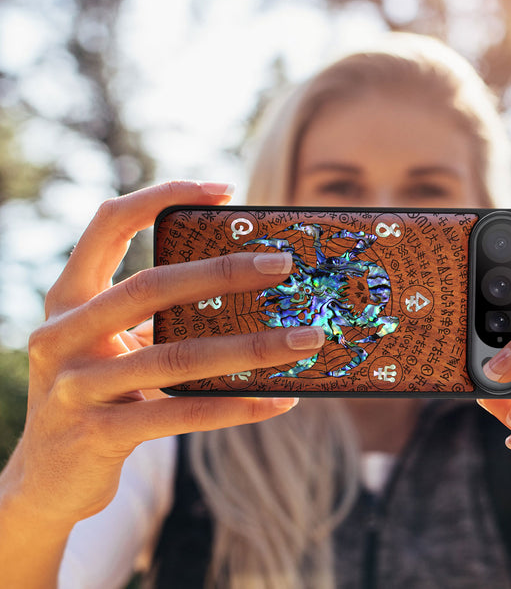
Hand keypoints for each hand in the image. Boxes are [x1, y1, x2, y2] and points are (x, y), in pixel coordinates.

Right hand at [3, 181, 323, 528]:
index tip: (224, 190)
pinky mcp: (98, 435)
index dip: (162, 196)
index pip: (108, 223)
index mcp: (68, 298)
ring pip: (177, 357)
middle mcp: (62, 334)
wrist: (46, 479)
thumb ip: (156, 316)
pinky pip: (182, 414)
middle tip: (283, 263)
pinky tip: (280, 400)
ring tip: (305, 338)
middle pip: (151, 286)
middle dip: (223, 271)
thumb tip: (247, 289)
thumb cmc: (97, 393)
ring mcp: (76, 386)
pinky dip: (237, 406)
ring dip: (252, 347)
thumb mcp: (112, 344)